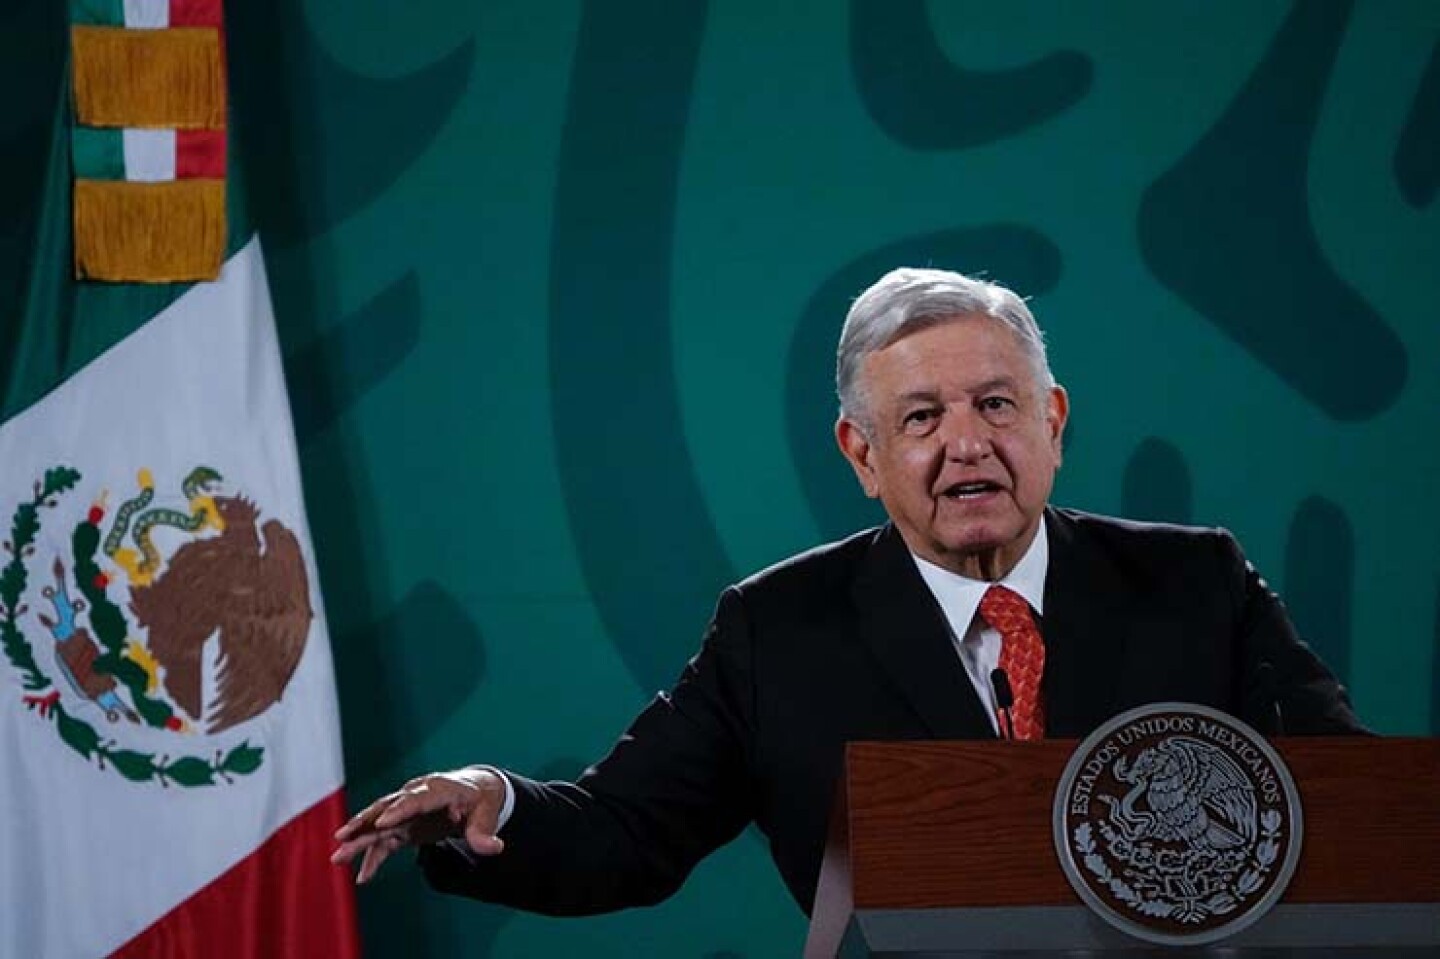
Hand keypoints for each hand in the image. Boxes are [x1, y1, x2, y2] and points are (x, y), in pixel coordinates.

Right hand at [331, 766, 507, 883]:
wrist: (475, 792)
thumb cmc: (480, 799)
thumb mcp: (488, 813)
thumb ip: (484, 832)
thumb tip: (493, 848)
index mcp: (438, 788)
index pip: (417, 798)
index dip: (399, 809)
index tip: (382, 822)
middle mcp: (416, 797)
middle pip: (387, 809)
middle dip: (365, 824)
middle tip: (343, 838)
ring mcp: (407, 812)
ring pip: (378, 825)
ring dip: (358, 840)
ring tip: (338, 857)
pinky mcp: (404, 827)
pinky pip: (385, 843)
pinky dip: (373, 858)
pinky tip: (363, 876)